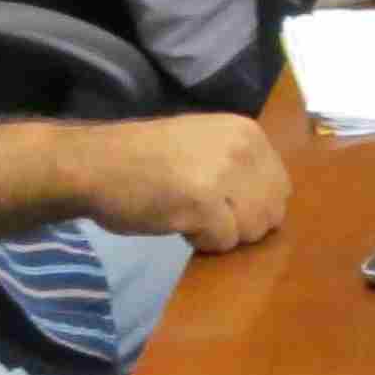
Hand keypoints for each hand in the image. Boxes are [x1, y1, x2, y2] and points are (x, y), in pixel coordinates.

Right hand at [77, 115, 290, 254]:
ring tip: (190, 215)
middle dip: (242, 224)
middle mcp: (242, 148)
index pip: (280, 187)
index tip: (221, 205)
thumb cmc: (144, 158)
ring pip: (252, 229)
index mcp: (246, 132)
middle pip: (272, 212)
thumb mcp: (205, 144)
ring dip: (223, 234)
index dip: (254, 207)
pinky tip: (178, 223)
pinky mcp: (203, 203)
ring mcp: (223, 174)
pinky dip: (203, 243)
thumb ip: (240, 164)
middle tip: (206, 216)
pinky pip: (224, 242)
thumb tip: (272, 205)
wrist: (94, 164)